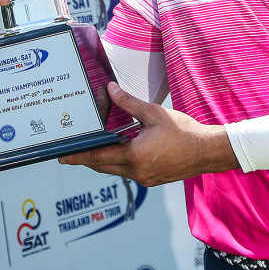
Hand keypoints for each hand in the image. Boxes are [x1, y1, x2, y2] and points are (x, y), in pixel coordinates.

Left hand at [58, 82, 237, 185]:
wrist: (207, 151)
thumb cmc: (184, 132)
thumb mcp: (154, 113)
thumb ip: (129, 103)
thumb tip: (110, 90)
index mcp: (135, 155)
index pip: (97, 157)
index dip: (77, 156)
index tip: (61, 157)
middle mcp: (136, 171)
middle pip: (102, 166)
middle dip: (87, 158)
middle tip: (72, 151)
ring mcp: (144, 178)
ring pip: (114, 170)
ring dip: (103, 160)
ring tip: (95, 147)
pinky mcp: (151, 180)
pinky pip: (128, 172)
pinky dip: (119, 162)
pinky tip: (121, 149)